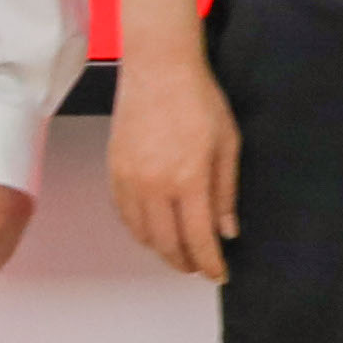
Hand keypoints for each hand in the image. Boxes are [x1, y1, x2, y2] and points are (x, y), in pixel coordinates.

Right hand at [108, 52, 239, 283]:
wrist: (158, 68)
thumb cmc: (199, 100)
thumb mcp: (228, 143)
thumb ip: (226, 192)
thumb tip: (227, 231)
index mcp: (189, 179)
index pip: (198, 238)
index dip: (209, 263)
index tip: (219, 274)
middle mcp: (155, 186)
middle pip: (167, 244)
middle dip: (185, 262)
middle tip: (199, 267)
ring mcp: (130, 180)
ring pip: (143, 234)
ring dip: (162, 250)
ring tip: (179, 253)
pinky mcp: (114, 171)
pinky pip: (125, 216)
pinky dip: (140, 231)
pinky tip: (155, 231)